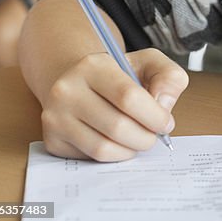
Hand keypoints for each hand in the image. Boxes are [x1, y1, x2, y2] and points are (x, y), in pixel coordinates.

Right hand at [39, 48, 187, 160]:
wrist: (80, 84)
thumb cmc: (120, 75)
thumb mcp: (150, 63)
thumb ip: (169, 77)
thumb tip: (163, 106)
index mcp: (93, 66)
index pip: (128, 97)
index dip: (154, 116)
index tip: (166, 123)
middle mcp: (67, 90)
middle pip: (117, 126)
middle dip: (145, 137)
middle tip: (154, 136)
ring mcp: (55, 117)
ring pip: (103, 147)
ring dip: (130, 150)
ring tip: (139, 140)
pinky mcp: (52, 140)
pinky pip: (90, 157)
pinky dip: (113, 155)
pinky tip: (119, 142)